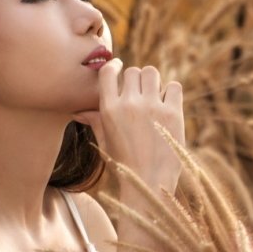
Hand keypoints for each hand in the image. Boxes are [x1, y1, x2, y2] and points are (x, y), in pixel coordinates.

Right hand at [73, 59, 184, 195]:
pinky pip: (173, 86)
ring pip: (152, 73)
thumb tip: (78, 112)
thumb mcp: (105, 143)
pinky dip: (171, 92)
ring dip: (153, 82)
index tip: (120, 67)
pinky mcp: (173, 113)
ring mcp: (152, 107)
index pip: (108, 72)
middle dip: (136, 80)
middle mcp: (129, 104)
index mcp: (109, 110)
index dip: (115, 66)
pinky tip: (168, 105)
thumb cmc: (125, 166)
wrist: (150, 184)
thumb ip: (95, 122)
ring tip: (155, 98)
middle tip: (141, 94)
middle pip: (133, 71)